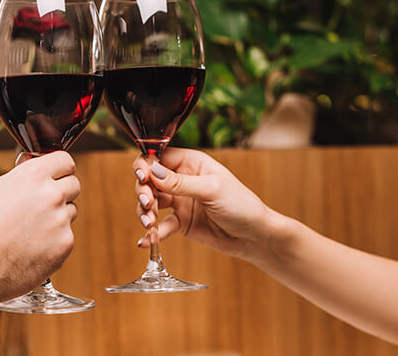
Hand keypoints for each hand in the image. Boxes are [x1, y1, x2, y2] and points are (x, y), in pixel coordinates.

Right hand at [0, 151, 79, 323]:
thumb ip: (20, 180)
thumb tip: (33, 172)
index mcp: (32, 176)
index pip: (65, 161)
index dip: (59, 169)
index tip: (55, 176)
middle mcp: (51, 195)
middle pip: (74, 185)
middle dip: (61, 191)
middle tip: (43, 204)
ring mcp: (60, 221)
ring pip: (70, 212)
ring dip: (57, 217)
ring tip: (29, 231)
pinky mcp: (64, 246)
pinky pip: (66, 237)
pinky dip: (53, 242)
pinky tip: (31, 248)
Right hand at [133, 148, 280, 261]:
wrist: (255, 237)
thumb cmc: (242, 205)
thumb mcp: (212, 190)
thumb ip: (180, 183)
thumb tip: (152, 170)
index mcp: (192, 163)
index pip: (158, 156)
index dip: (146, 165)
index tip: (143, 177)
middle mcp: (182, 180)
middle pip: (149, 179)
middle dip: (143, 190)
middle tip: (148, 203)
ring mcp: (180, 201)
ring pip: (150, 202)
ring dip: (144, 212)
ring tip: (149, 223)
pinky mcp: (180, 223)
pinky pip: (160, 226)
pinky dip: (151, 233)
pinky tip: (145, 241)